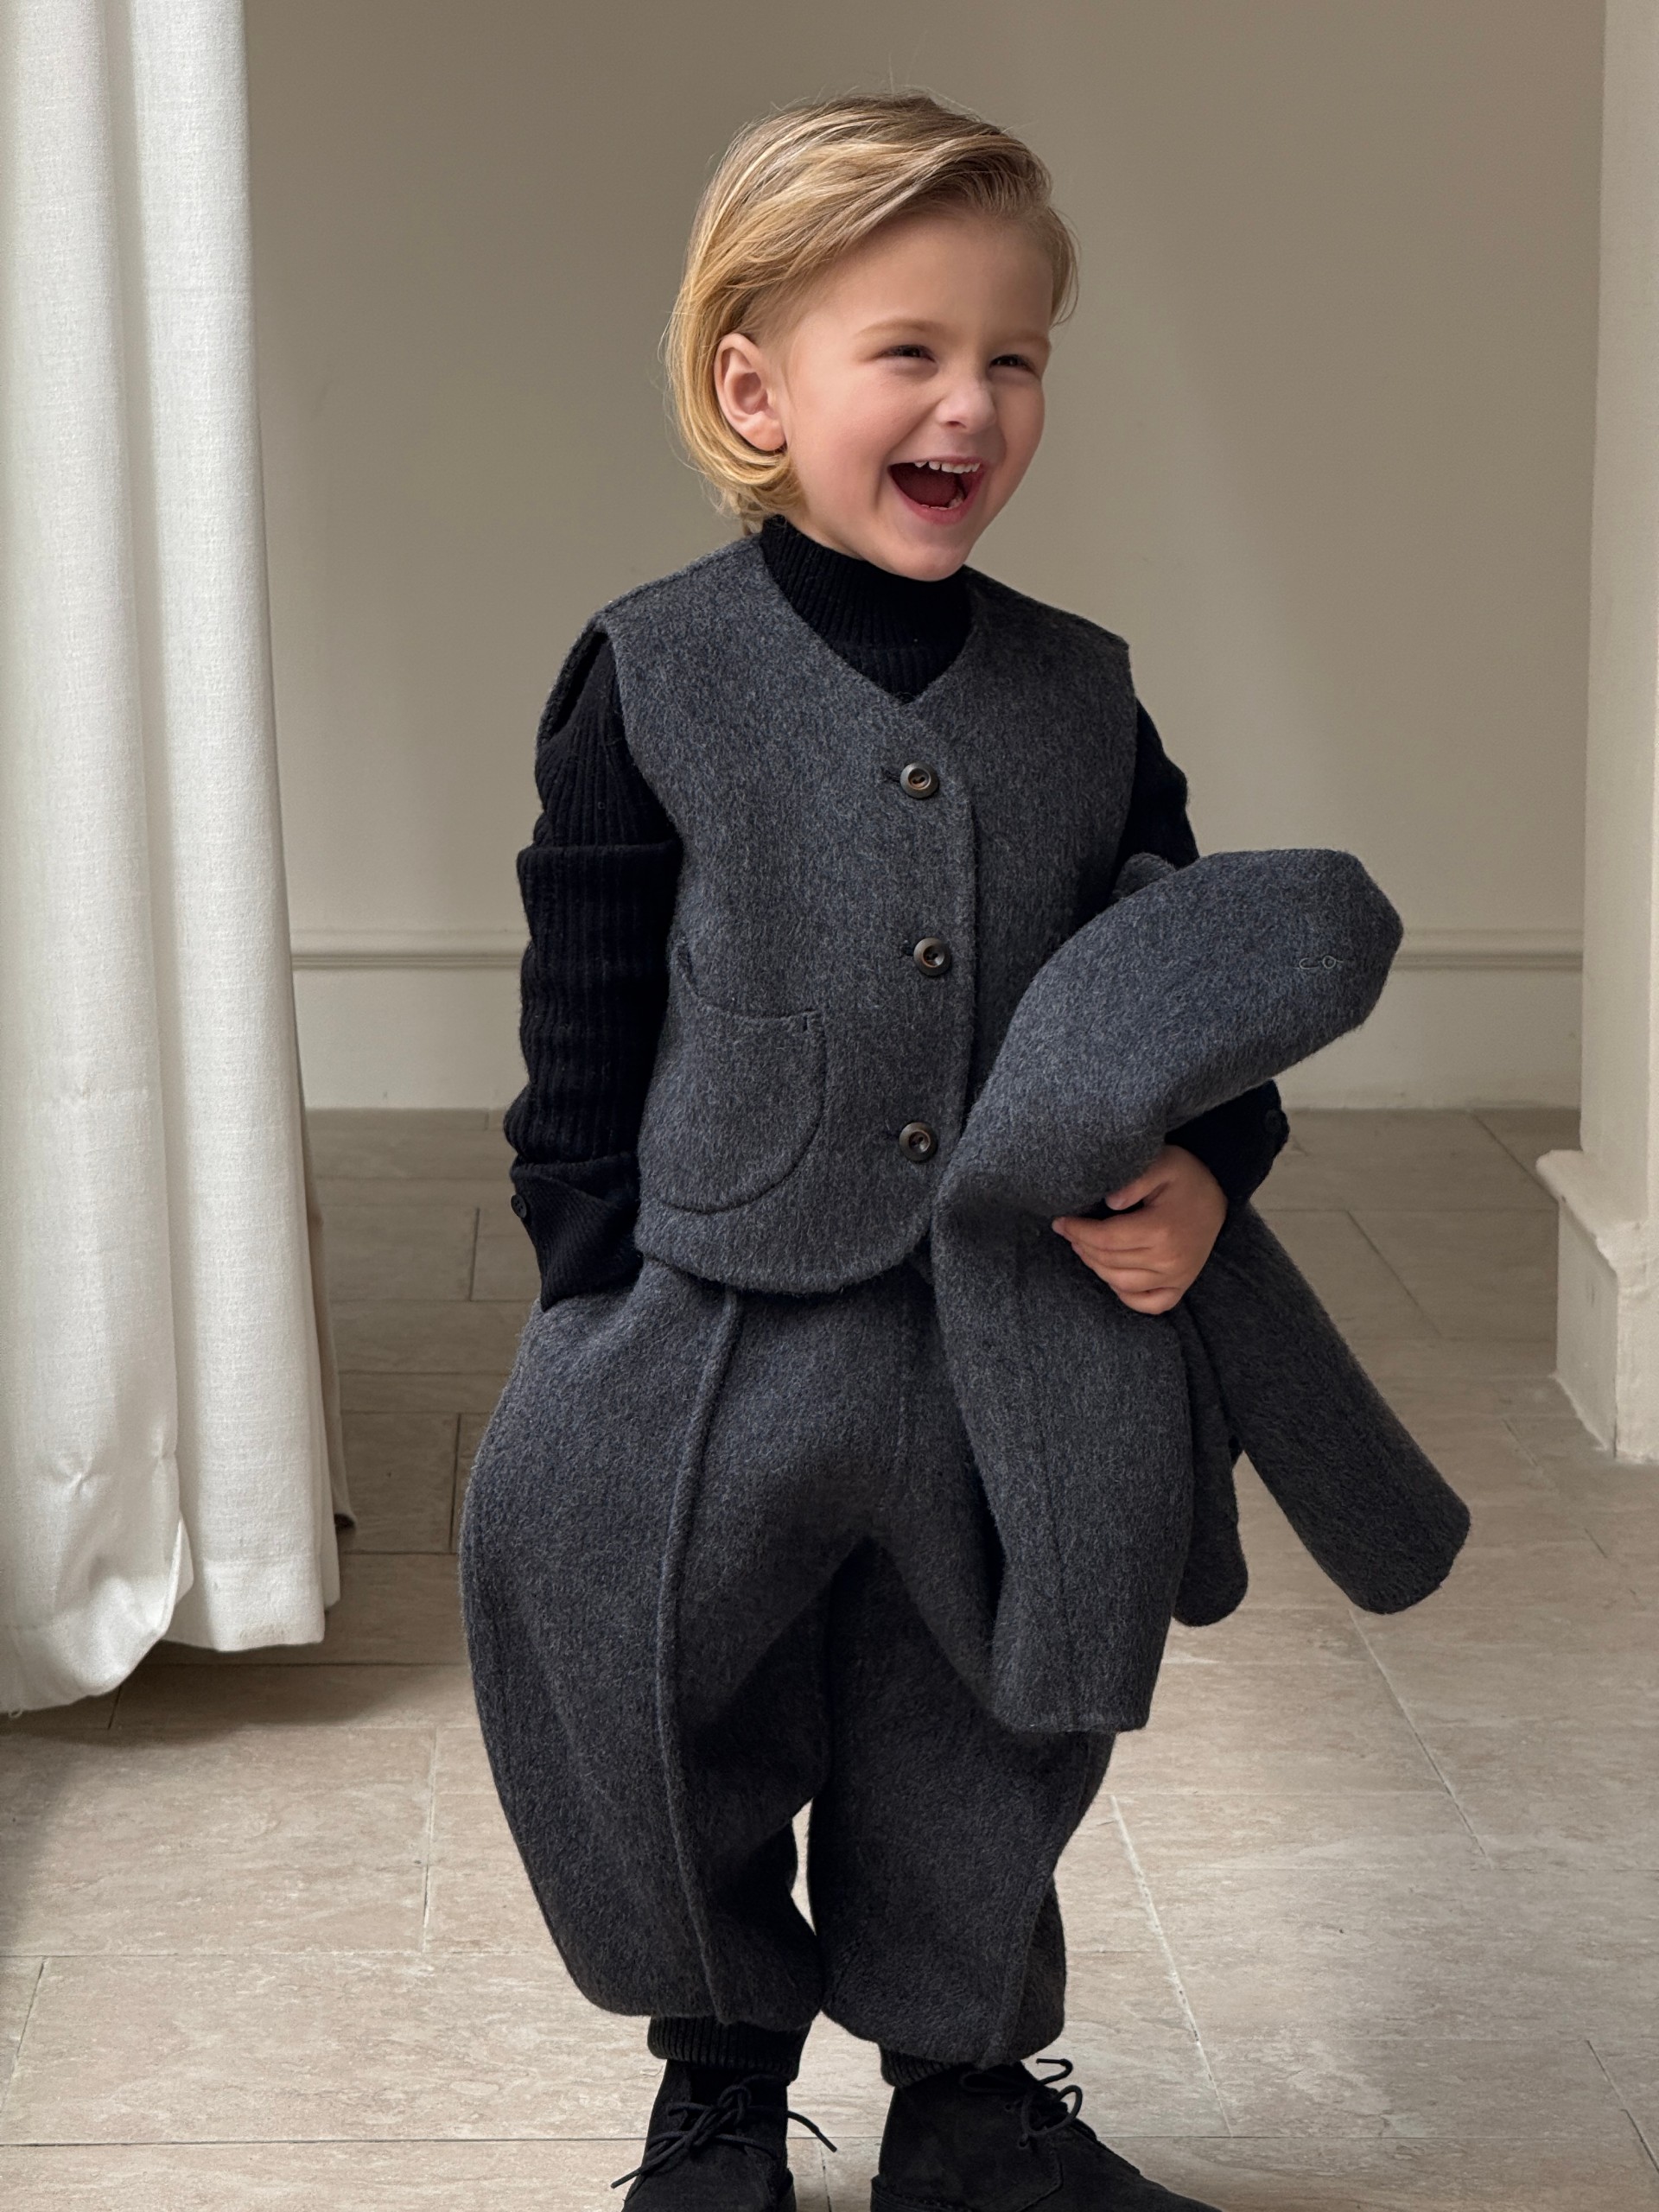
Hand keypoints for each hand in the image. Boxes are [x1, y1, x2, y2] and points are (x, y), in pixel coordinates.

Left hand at [1052, 1144, 1226, 1314]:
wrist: (1220, 1192)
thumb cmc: (1187, 1175)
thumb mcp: (1163, 1163)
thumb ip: (1134, 1180)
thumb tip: (1108, 1202)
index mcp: (1160, 1229)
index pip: (1105, 1239)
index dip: (1077, 1231)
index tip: (1060, 1221)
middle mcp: (1169, 1259)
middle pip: (1109, 1261)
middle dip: (1082, 1246)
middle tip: (1069, 1232)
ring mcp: (1177, 1276)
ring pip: (1122, 1284)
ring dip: (1097, 1268)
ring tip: (1084, 1248)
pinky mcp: (1182, 1285)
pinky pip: (1150, 1304)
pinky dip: (1127, 1296)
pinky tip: (1112, 1277)